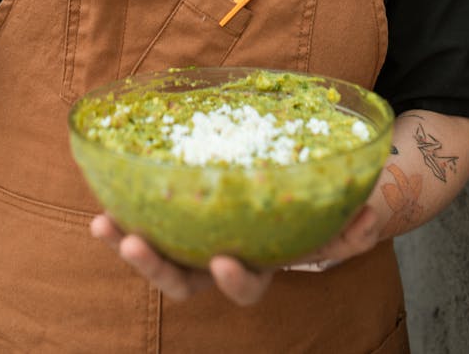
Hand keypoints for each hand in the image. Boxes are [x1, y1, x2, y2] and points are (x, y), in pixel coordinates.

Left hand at [91, 201, 380, 300]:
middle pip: (183, 280)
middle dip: (156, 268)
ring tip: (103, 226)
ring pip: (155, 254)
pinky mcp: (172, 212)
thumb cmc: (315, 206)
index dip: (235, 280)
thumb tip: (368, 215)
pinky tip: (100, 198)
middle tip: (133, 244)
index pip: (246, 285)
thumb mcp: (340, 216)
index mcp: (260, 263)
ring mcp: (191, 240)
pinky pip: (142, 215)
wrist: (292, 183)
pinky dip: (119, 209)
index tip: (225, 262)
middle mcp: (218, 260)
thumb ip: (355, 223)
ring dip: (125, 241)